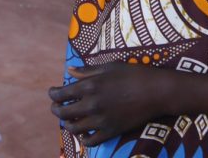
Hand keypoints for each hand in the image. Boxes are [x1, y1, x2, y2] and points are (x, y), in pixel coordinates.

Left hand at [48, 63, 168, 146]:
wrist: (155, 91)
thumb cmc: (132, 74)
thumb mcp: (108, 67)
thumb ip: (86, 71)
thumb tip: (69, 70)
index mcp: (89, 86)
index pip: (60, 94)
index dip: (52, 95)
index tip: (52, 93)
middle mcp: (92, 104)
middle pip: (63, 112)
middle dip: (56, 110)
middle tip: (56, 107)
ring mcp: (101, 120)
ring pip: (74, 128)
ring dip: (68, 124)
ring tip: (69, 119)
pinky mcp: (111, 131)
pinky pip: (90, 140)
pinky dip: (83, 138)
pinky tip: (83, 132)